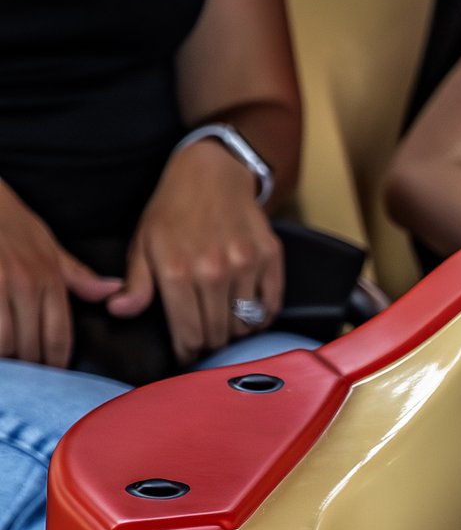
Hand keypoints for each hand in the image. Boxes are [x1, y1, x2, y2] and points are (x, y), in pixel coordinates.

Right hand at [0, 184, 120, 367]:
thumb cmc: (8, 223)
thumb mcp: (47, 246)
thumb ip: (77, 276)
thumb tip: (113, 292)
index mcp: (49, 279)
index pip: (59, 336)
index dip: (54, 364)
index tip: (50, 376)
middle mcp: (25, 284)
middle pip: (31, 346)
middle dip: (28, 367)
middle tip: (26, 378)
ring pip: (5, 344)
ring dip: (6, 361)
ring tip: (10, 368)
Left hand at [114, 139, 282, 363]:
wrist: (212, 173)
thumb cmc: (173, 210)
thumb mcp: (143, 244)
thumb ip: (136, 284)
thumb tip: (120, 312)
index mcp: (176, 271)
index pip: (188, 334)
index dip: (187, 352)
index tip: (186, 356)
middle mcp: (213, 271)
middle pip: (218, 334)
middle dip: (209, 344)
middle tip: (204, 341)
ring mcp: (246, 264)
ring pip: (246, 324)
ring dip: (235, 332)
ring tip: (224, 326)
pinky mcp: (270, 257)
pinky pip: (271, 305)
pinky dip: (261, 317)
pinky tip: (248, 314)